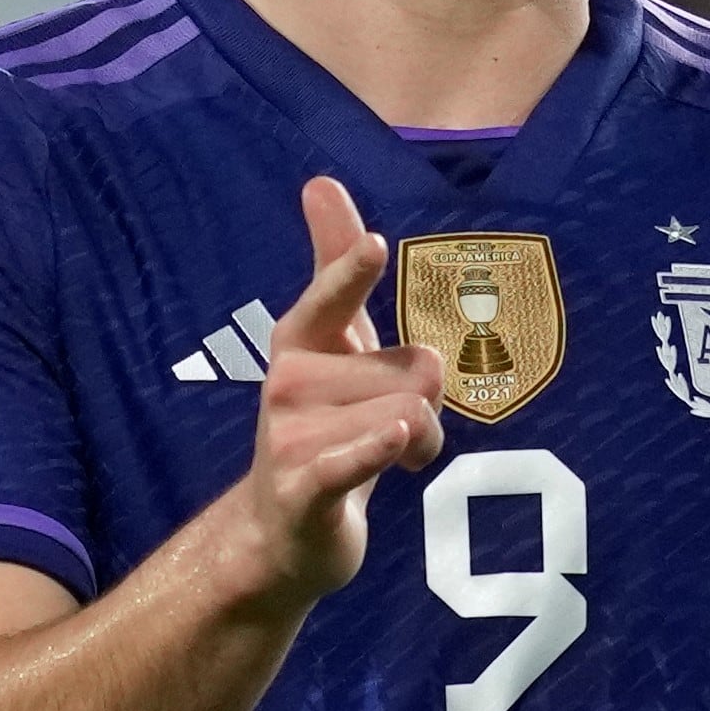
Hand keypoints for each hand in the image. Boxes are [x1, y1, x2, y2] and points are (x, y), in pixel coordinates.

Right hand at [219, 177, 444, 611]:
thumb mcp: (333, 342)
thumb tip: (319, 180)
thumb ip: (332, 264)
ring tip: (386, 458)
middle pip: (416, 369)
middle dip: (426, 403)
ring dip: (420, 444)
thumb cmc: (324, 422)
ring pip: (412, 415)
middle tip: (392, 427)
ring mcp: (291, 438)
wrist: (283, 530)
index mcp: (299, 340)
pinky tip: (397, 440)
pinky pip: (359, 455)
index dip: (352, 273)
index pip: (330, 298)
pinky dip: (379, 448)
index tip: (376, 246)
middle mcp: (287, 383)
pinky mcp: (306, 489)